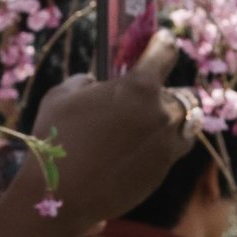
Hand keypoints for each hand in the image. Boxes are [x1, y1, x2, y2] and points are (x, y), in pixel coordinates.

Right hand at [18, 30, 196, 236]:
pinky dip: (159, 144)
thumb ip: (84, 82)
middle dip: (157, 93)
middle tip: (137, 98)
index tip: (162, 40)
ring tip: (144, 124)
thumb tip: (95, 83)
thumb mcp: (60, 97)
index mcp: (139, 88)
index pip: (164, 54)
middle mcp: (162, 113)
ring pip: (180, 122)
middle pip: (174, 93)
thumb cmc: (55, 140)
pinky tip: (135, 149)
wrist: (62, 196)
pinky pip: (172, 148)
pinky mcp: (165, 168)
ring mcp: (168, 143)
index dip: (162, 44)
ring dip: (166, 119)